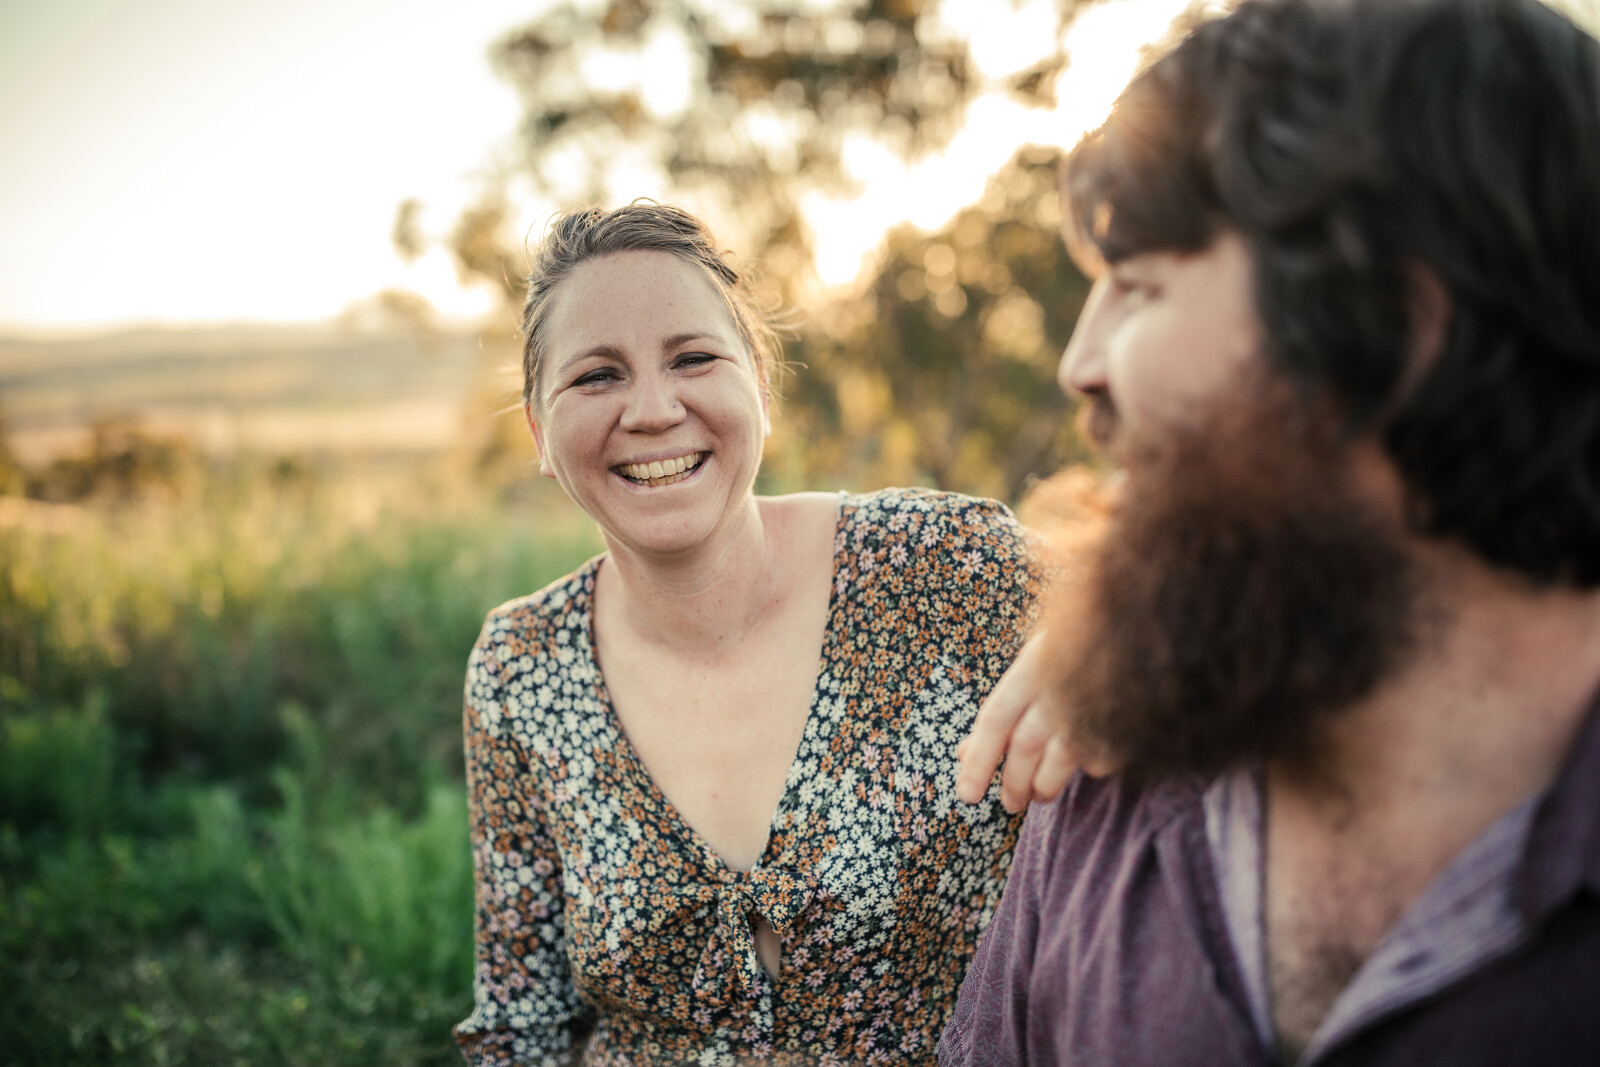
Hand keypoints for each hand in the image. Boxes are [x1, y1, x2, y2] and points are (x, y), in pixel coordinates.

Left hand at [955, 631, 1109, 811]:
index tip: (967, 795)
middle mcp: (1059, 686)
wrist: (1142, 625)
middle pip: (1025, 745)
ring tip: (1039, 795)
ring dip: (1044, 786)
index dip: (979, 761)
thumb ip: (1002, 708)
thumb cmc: (1081, 642)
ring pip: (1059, 761)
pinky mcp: (1124, 724)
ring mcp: (1093, 705)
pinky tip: (1083, 767)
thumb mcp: (1037, 661)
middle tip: (1010, 803)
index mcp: (1033, 666)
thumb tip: (963, 754)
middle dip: (1013, 782)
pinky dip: (1087, 768)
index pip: (995, 719)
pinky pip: (1098, 759)